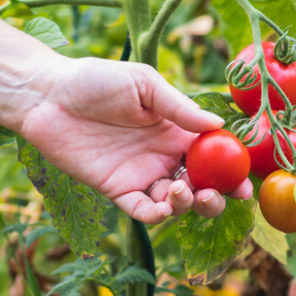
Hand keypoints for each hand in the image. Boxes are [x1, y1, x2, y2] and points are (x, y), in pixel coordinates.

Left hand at [17, 56, 252, 223]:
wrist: (49, 95)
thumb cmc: (96, 80)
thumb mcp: (144, 84)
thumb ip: (179, 108)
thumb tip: (217, 125)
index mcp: (176, 130)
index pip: (214, 156)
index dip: (232, 171)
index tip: (245, 182)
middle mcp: (163, 156)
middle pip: (201, 186)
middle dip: (216, 196)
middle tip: (217, 195)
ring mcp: (141, 175)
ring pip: (175, 203)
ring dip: (187, 204)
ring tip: (182, 190)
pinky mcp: (117, 190)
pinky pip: (142, 211)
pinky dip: (157, 215)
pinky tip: (164, 207)